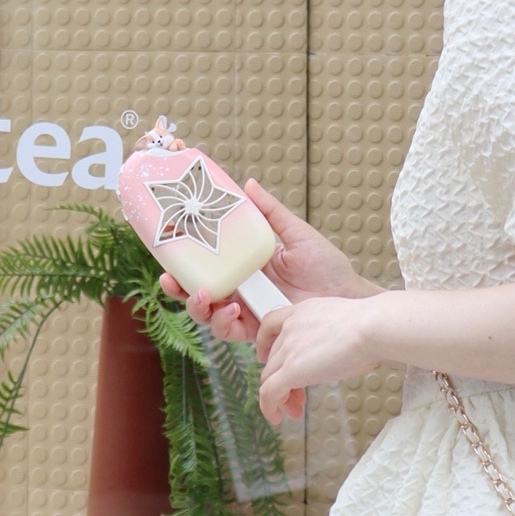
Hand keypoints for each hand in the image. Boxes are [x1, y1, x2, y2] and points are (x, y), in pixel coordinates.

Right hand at [160, 180, 379, 342]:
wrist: (346, 297)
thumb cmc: (326, 266)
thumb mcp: (296, 234)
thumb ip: (270, 213)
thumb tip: (249, 184)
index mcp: (244, 263)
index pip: (206, 263)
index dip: (183, 260)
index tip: (167, 251)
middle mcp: (240, 288)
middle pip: (198, 291)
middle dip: (179, 289)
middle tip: (173, 281)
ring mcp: (247, 310)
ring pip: (209, 315)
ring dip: (200, 307)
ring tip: (207, 296)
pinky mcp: (258, 330)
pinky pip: (231, 331)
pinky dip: (225, 323)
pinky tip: (234, 312)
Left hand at [255, 295, 375, 426]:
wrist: (373, 327)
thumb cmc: (373, 326)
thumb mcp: (346, 322)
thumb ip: (335, 334)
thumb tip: (344, 349)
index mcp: (303, 312)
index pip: (270, 325)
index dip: (265, 344)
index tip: (268, 357)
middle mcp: (290, 328)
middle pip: (273, 359)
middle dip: (283, 379)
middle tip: (297, 396)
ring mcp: (288, 349)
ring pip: (269, 377)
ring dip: (279, 397)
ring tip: (293, 411)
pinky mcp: (291, 370)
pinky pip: (269, 393)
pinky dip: (269, 407)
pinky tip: (277, 417)